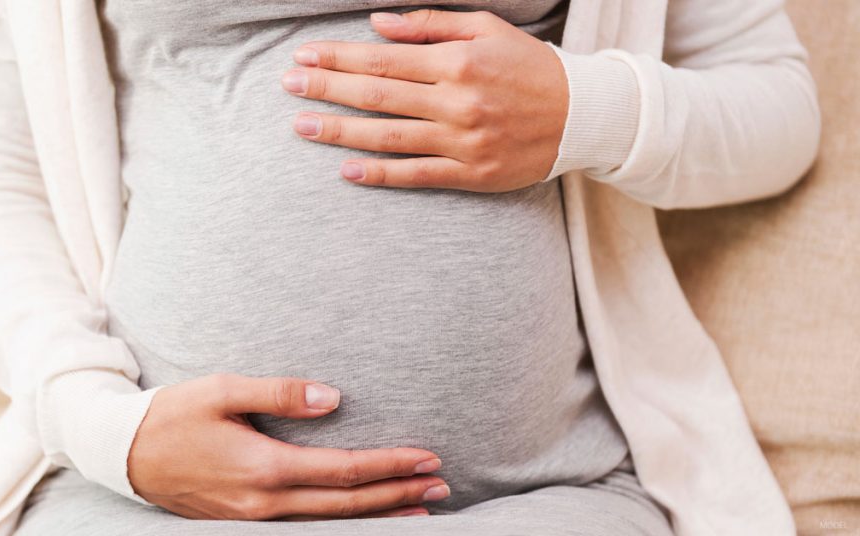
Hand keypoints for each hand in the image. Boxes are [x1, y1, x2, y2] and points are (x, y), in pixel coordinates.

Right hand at [128, 373, 448, 519]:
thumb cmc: (173, 414)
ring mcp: (254, 518)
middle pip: (347, 505)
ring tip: (418, 508)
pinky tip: (361, 516)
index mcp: (263, 467)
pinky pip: (306, 526)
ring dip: (378, 514)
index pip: (344, 471)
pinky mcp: (245, 520)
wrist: (122, 453)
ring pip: (330, 523)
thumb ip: (281, 393)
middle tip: (442, 486)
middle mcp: (264, 502)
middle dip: (398, 495)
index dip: (390, 465)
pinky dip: (343, 522)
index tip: (427, 458)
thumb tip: (335, 399)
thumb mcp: (222, 390)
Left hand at [281, 9, 568, 191]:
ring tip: (303, 127)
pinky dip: (380, 175)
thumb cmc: (529, 68)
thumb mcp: (486, 29)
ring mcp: (461, 142)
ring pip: (388, 137)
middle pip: (377, 95)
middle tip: (288, 85)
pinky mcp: (470, 174)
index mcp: (457, 62)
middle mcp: (455, 102)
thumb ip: (429, 25)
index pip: (383, 58)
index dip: (338, 57)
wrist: (582, 116)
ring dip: (340, 132)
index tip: (304, 56)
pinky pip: (416, 176)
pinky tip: (346, 171)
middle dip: (327, 88)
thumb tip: (377, 25)